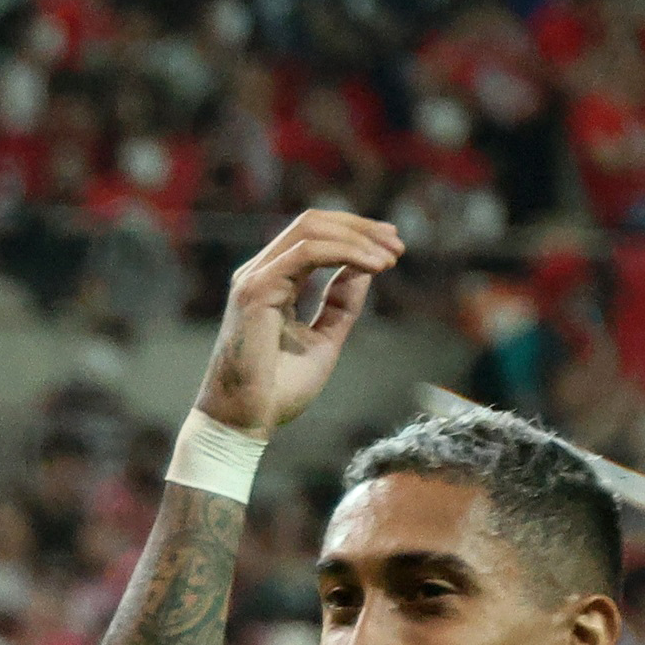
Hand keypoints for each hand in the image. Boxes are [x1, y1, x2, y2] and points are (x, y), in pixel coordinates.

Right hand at [193, 205, 403, 436]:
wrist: (246, 421)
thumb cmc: (276, 390)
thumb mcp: (323, 338)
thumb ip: (340, 303)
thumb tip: (366, 270)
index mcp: (271, 282)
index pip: (314, 236)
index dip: (356, 234)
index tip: (392, 249)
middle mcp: (259, 273)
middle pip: (313, 222)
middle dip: (361, 228)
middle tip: (398, 246)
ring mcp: (254, 278)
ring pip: (312, 230)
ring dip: (359, 238)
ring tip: (390, 258)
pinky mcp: (257, 290)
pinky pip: (308, 252)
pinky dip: (346, 253)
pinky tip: (373, 266)